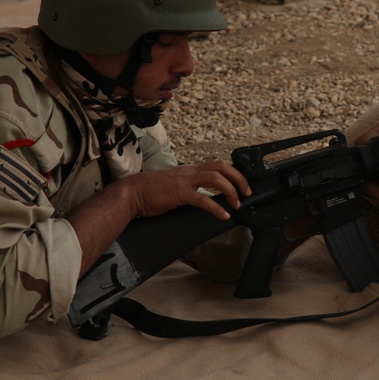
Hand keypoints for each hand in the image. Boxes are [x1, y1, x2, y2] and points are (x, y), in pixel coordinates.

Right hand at [123, 161, 250, 219]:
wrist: (131, 192)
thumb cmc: (151, 191)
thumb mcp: (175, 184)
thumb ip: (190, 186)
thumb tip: (204, 195)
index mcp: (190, 169)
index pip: (217, 164)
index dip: (233, 172)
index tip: (242, 184)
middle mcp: (190, 171)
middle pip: (221, 167)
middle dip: (238, 178)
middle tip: (247, 192)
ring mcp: (184, 181)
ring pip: (216, 178)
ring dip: (231, 191)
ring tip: (237, 204)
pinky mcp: (179, 194)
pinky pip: (203, 199)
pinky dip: (216, 207)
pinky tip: (223, 215)